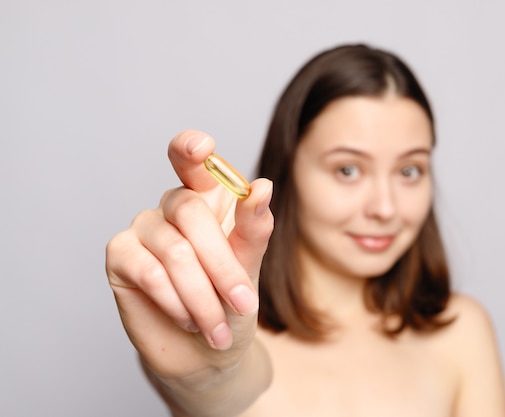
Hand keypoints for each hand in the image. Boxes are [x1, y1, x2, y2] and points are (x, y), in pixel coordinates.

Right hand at [106, 130, 272, 378]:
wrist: (206, 352)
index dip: (191, 149)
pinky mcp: (120, 255)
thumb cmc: (231, 303)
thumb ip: (254, 227)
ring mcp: (144, 227)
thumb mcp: (250, 267)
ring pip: (175, 251)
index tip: (202, 147)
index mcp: (208, 198)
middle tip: (243, 304)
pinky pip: (149, 272)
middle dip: (222, 266)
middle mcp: (173, 206)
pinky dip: (175, 302)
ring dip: (202, 297)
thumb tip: (262, 186)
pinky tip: (187, 319)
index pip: (193, 161)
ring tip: (217, 328)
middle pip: (191, 211)